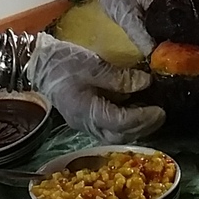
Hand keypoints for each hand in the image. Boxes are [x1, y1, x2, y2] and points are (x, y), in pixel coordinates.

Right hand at [21, 33, 163, 141]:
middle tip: (160, 115)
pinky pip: (108, 129)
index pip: (120, 122)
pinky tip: (134, 113)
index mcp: (86, 111)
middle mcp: (85, 123)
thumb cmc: (63, 62)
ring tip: (151, 116)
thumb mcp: (93, 65)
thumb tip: (145, 83)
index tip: (159, 110)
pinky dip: (125, 125)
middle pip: (119, 135)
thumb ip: (119, 77)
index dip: (142, 118)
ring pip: (114, 136)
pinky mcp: (85, 119)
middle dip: (143, 128)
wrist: (37, 64)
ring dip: (135, 129)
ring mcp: (84, 124)